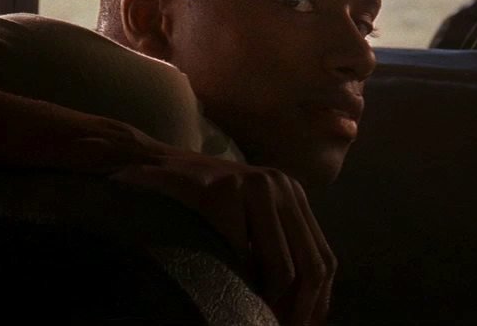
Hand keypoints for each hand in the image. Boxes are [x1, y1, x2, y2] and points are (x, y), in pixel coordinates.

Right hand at [110, 151, 334, 325]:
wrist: (152, 165)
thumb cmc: (199, 202)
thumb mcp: (248, 217)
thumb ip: (275, 246)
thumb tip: (301, 306)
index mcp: (293, 194)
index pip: (324, 258)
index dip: (317, 301)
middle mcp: (282, 186)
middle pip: (312, 264)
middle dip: (300, 308)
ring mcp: (254, 186)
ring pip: (281, 266)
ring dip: (270, 301)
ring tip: (256, 315)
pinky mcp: (222, 193)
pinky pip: (240, 253)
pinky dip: (238, 278)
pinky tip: (227, 289)